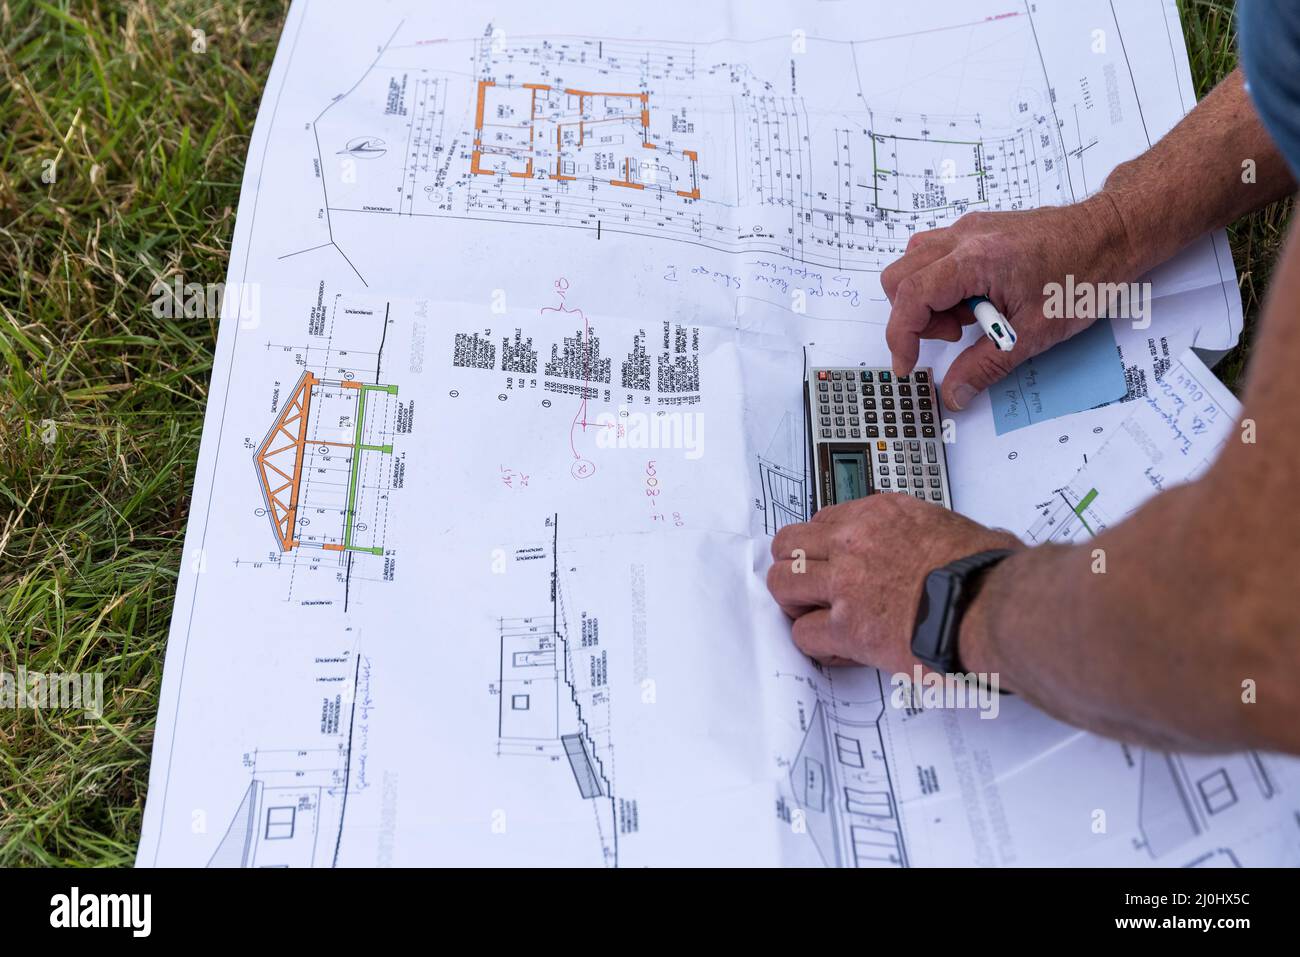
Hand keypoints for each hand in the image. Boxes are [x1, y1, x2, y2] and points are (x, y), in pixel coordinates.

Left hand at [766, 495, 1023, 674]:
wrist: (991, 606)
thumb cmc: (988, 572)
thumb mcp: (961, 529)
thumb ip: (940, 533)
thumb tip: (962, 543)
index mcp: (884, 514)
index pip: (825, 520)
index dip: (823, 545)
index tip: (829, 560)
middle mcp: (856, 542)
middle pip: (789, 544)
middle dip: (795, 567)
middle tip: (809, 587)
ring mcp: (846, 584)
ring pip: (783, 584)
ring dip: (795, 603)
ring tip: (815, 616)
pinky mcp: (847, 627)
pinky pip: (804, 634)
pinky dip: (817, 645)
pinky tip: (837, 649)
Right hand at [881, 195, 1133, 409]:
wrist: (1113, 233)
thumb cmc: (1084, 274)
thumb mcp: (1034, 332)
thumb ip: (986, 366)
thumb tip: (955, 393)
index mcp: (975, 258)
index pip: (911, 296)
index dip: (901, 336)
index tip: (909, 364)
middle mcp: (964, 236)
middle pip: (899, 277)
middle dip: (914, 317)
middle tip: (955, 337)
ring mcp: (969, 229)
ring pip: (914, 264)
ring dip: (927, 299)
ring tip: (968, 318)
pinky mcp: (977, 230)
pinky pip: (936, 256)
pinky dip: (942, 284)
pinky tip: (978, 300)